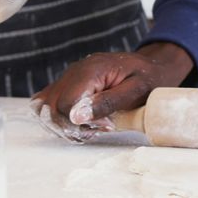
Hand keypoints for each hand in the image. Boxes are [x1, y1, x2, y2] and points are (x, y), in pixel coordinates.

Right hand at [30, 42, 194, 141]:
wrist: (152, 68)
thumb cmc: (148, 79)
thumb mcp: (136, 91)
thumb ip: (107, 102)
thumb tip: (76, 117)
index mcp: (91, 69)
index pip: (66, 103)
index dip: (81, 122)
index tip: (106, 125)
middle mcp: (74, 70)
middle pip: (52, 108)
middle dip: (72, 127)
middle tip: (100, 129)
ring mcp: (68, 76)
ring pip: (45, 107)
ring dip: (63, 125)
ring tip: (91, 127)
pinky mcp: (68, 84)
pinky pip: (48, 103)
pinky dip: (59, 118)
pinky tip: (82, 122)